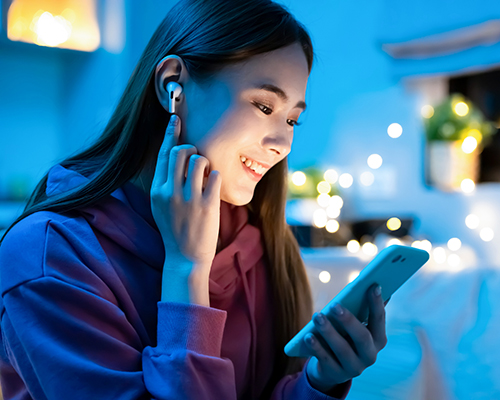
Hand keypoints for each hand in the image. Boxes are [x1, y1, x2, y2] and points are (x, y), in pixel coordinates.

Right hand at [150, 114, 221, 272]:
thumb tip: (175, 155)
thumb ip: (166, 182)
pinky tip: (213, 187)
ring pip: (199, 160)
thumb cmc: (175, 229)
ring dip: (206, 163)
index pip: (163, 154)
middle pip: (181, 151)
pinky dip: (217, 177)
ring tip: (205, 176)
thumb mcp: (161, 205)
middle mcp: (170, 192)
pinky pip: (216, 176)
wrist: (185, 258)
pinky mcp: (207, 205)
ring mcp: (189, 198)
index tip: (175, 119)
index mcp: (157, 190)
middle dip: (191, 150)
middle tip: (196, 161)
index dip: (171, 134)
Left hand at [304, 284, 387, 393]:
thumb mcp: (355, 324)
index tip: (373, 286)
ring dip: (329, 332)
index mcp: (378, 339)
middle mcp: (370, 355)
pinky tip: (308, 336)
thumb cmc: (346, 336)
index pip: (379, 320)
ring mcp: (354, 367)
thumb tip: (373, 284)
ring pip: (342, 349)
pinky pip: (326, 360)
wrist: (332, 367)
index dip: (377, 303)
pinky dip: (317, 347)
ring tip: (317, 316)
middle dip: (348, 320)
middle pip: (362, 337)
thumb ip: (363, 308)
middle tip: (334, 305)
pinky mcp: (336, 374)